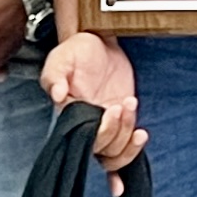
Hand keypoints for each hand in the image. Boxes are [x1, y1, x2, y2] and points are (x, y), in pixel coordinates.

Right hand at [42, 30, 146, 171]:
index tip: (110, 111)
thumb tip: (57, 94)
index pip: (81, 139)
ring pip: (115, 153)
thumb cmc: (75, 52)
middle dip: (114, 131)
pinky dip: (134, 149)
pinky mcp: (121, 122)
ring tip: (130, 104)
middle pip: (101, 149)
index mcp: (69, 116)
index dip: (98, 135)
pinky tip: (140, 135)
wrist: (98, 43)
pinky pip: (126, 147)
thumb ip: (55, 76)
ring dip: (127, 137)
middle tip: (119, 106)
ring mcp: (105, 126)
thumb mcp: (60, 59)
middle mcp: (86, 126)